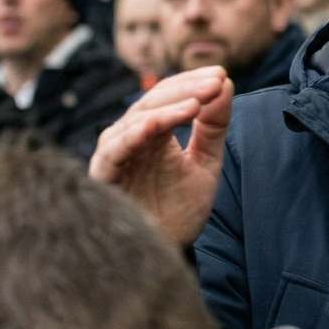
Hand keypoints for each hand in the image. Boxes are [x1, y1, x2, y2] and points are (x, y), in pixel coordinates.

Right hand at [89, 66, 233, 245]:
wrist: (163, 254)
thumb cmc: (178, 210)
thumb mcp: (205, 162)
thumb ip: (214, 125)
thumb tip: (225, 83)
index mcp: (151, 133)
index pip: (167, 95)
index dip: (192, 82)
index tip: (223, 74)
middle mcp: (129, 139)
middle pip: (153, 100)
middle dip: (186, 89)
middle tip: (216, 81)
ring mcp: (115, 155)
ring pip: (136, 119)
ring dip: (168, 107)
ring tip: (198, 102)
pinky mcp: (103, 176)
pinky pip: (116, 148)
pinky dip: (138, 132)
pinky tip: (163, 124)